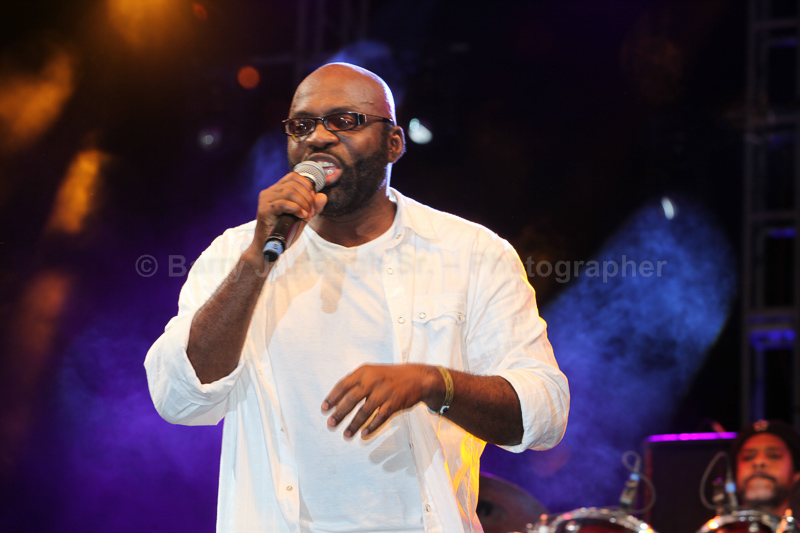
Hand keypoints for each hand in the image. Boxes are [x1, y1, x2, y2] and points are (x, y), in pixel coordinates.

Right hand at [250, 171, 327, 252]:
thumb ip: (313, 207)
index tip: (313, 200)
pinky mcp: (264, 210)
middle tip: (312, 212)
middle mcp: (269, 192)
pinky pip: (284, 204)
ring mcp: (265, 200)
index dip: (307, 186)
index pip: (293, 176)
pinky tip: (301, 216)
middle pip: (294, 184)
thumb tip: (322, 196)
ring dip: (303, 204)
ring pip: (290, 192)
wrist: (268, 247)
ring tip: (307, 215)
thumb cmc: (284, 231)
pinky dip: (296, 209)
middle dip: (308, 197)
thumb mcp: (303, 217)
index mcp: (277, 190)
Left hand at [322, 364, 440, 437]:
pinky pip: (380, 417)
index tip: (324, 409)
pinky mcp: (394, 403)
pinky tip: (363, 434)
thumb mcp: (372, 372)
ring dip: (353, 424)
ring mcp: (384, 392)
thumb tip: (336, 399)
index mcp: (364, 371)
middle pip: (351, 399)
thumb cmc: (389, 376)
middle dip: (339, 413)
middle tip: (331, 424)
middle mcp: (373, 380)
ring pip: (364, 411)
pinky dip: (371, 427)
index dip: (332, 398)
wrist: (417, 377)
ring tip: (345, 434)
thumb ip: (356, 382)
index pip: (343, 384)